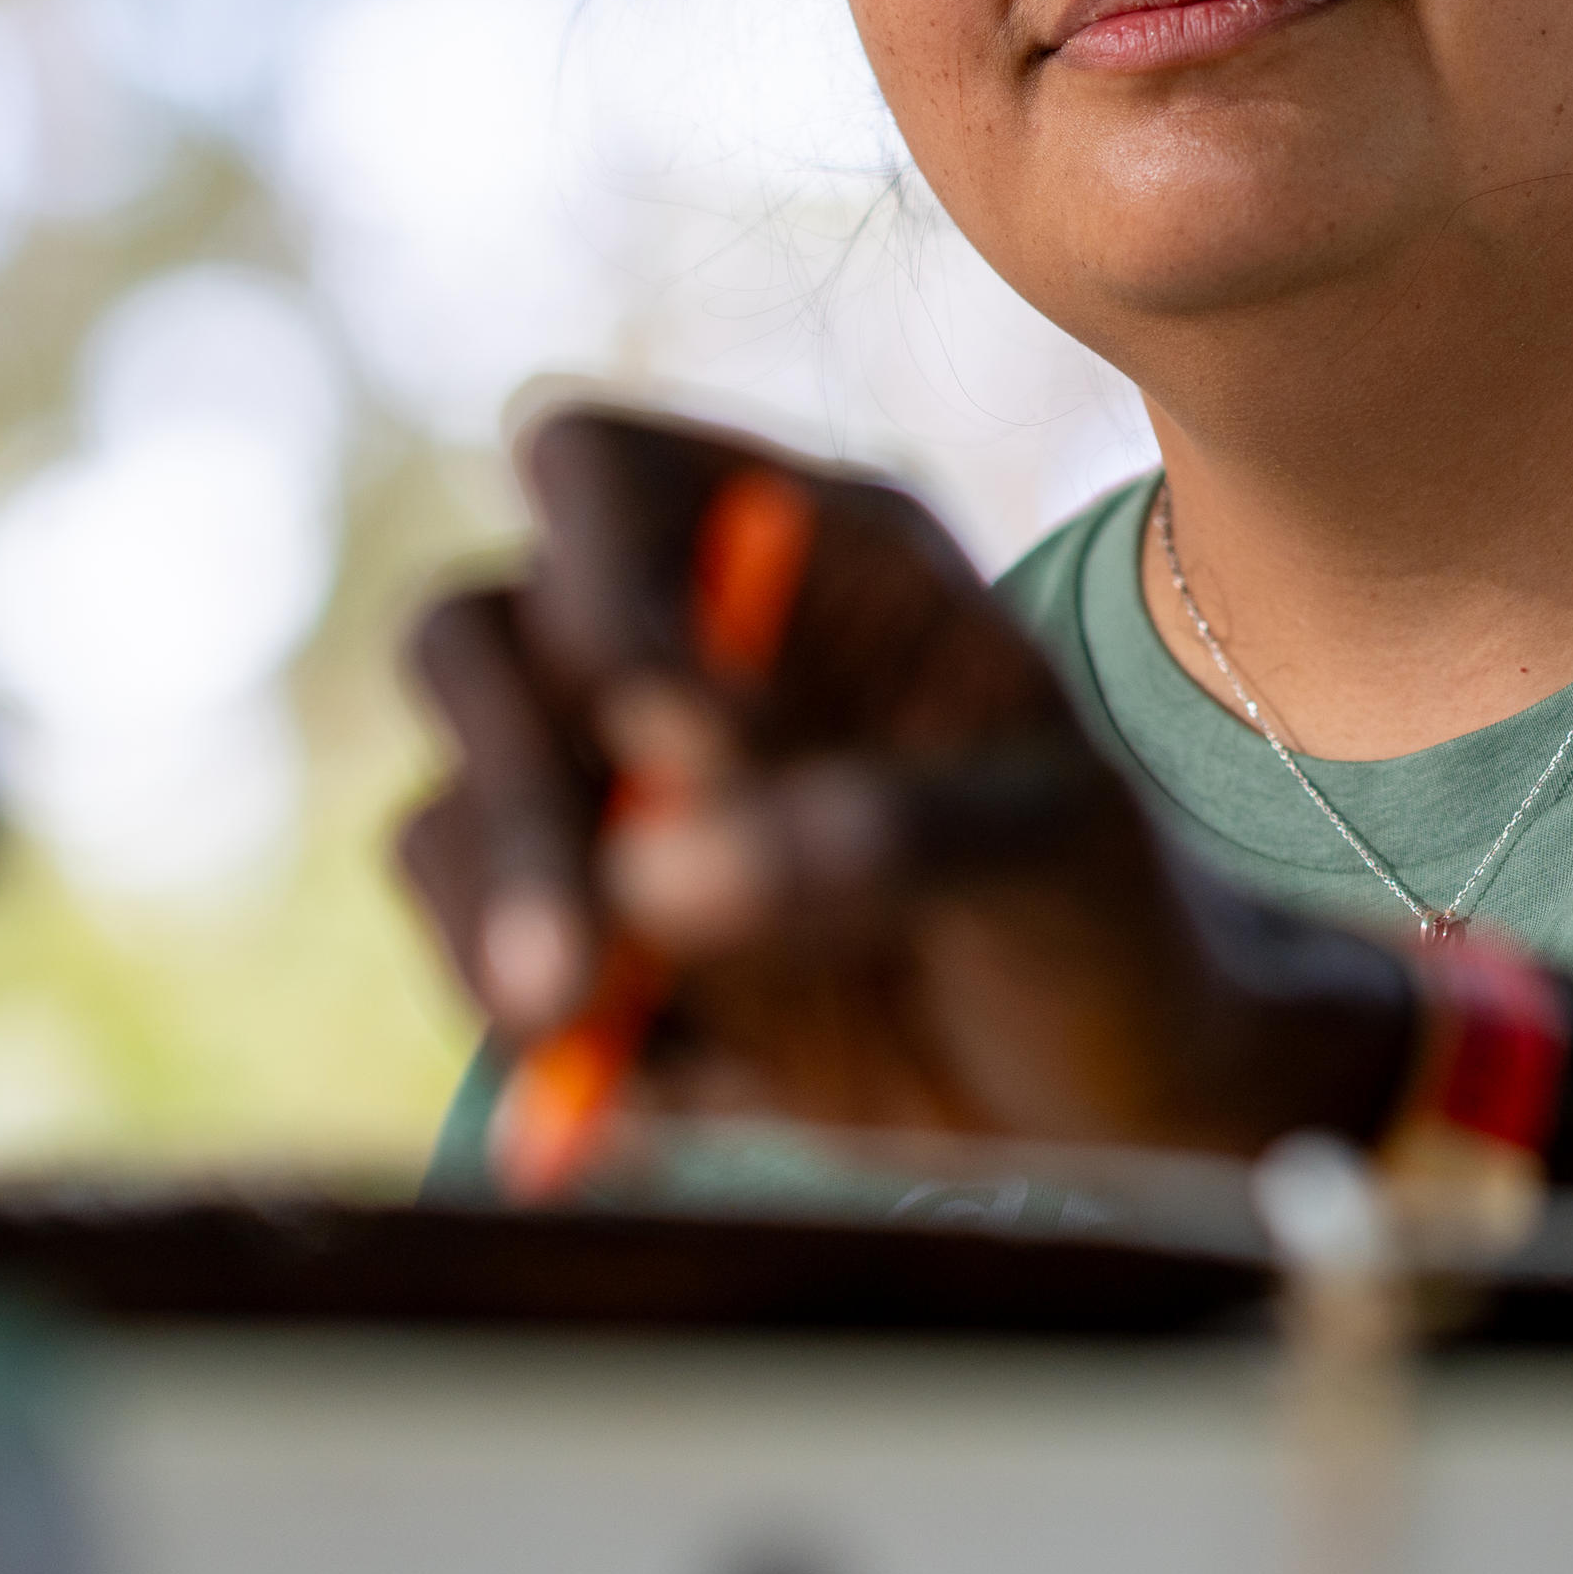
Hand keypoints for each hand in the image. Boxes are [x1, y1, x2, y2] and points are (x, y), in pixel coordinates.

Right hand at [393, 403, 1402, 1165]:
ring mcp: (619, 801)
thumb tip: (659, 877)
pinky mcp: (598, 947)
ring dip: (493, 930)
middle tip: (575, 962)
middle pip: (474, 643)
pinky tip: (676, 1105)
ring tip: (594, 1037)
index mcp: (798, 551)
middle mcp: (679, 650)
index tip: (656, 717)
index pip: (593, 468)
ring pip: (452, 816)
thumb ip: (884, 829)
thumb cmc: (1113, 905)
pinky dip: (542, 1049)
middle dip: (507, 794)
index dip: (588, 575)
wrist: (1120, 1082)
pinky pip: (490, 972)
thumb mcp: (1054, 840)